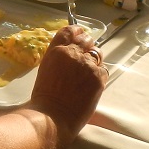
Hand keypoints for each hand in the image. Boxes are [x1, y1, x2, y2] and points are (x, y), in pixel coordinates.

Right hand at [29, 25, 106, 139]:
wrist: (53, 117)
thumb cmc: (45, 97)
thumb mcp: (46, 68)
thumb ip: (58, 56)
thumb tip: (70, 51)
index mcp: (57, 50)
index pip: (70, 31)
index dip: (77, 31)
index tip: (79, 34)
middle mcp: (73, 53)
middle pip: (86, 39)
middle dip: (87, 44)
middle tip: (85, 55)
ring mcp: (87, 65)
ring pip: (97, 53)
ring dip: (94, 59)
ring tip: (89, 71)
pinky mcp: (98, 77)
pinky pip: (103, 69)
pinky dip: (99, 74)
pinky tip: (92, 83)